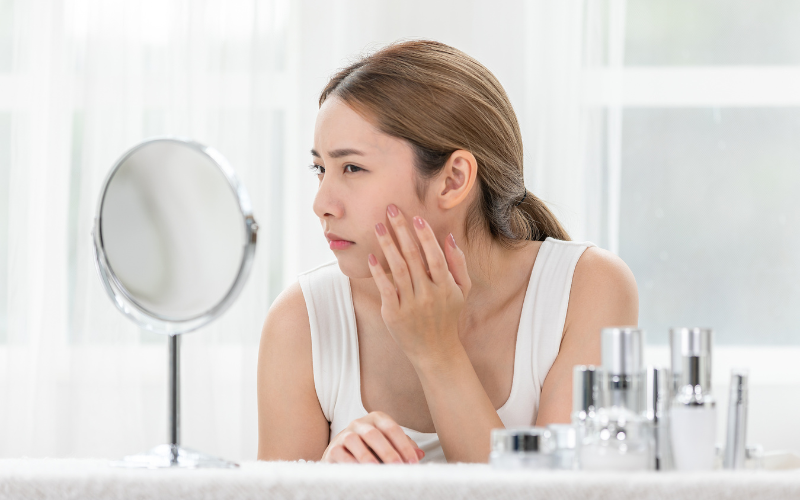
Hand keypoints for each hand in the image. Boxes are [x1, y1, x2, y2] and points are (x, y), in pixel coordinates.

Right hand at [321, 411, 424, 463]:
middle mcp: (359, 423)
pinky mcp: (333, 448)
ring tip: (378, 470)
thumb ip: (403, 447)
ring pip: (354, 440)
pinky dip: (351, 463)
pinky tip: (361, 473)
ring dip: (367, 456)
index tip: (413, 462)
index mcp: (376, 419)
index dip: (404, 445)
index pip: (392, 428)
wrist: (342, 454)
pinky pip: (340, 453)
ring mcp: (344, 434)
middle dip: (388, 451)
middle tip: (398, 467)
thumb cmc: (370, 448)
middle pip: (374, 434)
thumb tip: (420, 454)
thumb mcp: (387, 445)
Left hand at [367, 204, 471, 363]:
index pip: (434, 256)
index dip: (425, 235)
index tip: (415, 217)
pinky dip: (378, 271)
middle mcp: (428, 294)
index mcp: (446, 287)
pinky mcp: (393, 314)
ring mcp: (410, 304)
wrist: (435, 350)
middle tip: (390, 210)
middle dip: (401, 231)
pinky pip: (384, 288)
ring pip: (397, 269)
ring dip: (387, 245)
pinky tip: (371, 256)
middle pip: (412, 257)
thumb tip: (449, 237)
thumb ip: (457, 263)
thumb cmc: (448, 315)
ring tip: (378, 226)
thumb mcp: (462, 290)